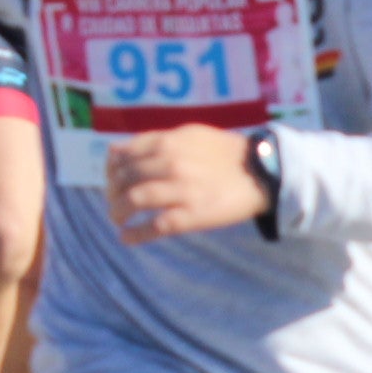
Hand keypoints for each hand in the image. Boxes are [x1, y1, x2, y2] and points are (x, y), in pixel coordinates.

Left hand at [105, 126, 266, 244]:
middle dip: (112, 193)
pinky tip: (127, 238)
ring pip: (135, 200)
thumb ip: (155, 140)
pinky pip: (155, 226)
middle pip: (125, 179)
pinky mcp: (191, 216)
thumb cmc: (224, 153)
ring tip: (117, 219)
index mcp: (169, 142)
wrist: (260, 173)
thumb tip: (117, 151)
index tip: (111, 181)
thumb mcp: (190, 134)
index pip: (124, 156)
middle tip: (113, 203)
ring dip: (118, 212)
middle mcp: (171, 164)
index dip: (111, 170)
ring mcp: (181, 190)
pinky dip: (136, 234)